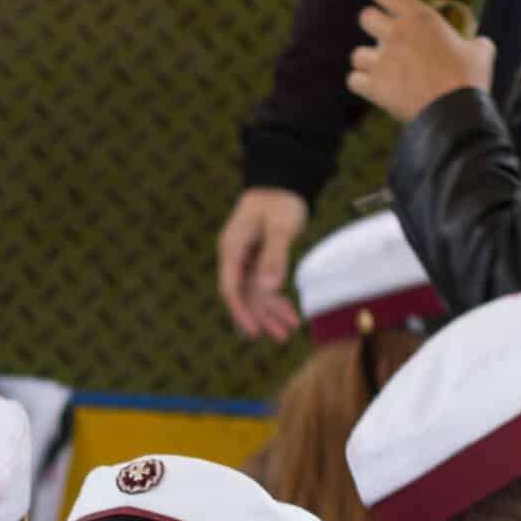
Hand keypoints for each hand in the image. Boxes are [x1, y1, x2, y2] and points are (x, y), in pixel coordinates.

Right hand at [215, 187, 308, 340]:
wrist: (282, 182)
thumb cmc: (280, 201)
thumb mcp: (280, 227)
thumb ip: (274, 257)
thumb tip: (268, 288)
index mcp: (232, 249)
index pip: (231, 288)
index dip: (241, 311)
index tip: (254, 332)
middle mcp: (235, 257)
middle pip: (244, 295)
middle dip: (261, 318)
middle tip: (281, 338)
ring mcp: (246, 260)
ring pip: (255, 293)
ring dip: (271, 312)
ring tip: (289, 331)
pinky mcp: (258, 261)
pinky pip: (264, 286)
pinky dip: (276, 299)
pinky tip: (289, 313)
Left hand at [349, 0, 495, 126]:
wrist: (453, 112)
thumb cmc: (469, 79)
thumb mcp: (481, 51)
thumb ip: (472, 41)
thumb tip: (476, 43)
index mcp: (420, 17)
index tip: (387, 0)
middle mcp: (395, 35)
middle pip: (365, 17)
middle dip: (372, 24)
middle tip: (384, 34)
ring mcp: (381, 61)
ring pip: (356, 53)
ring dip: (366, 59)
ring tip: (381, 67)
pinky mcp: (373, 86)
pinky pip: (353, 80)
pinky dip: (361, 83)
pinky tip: (373, 86)